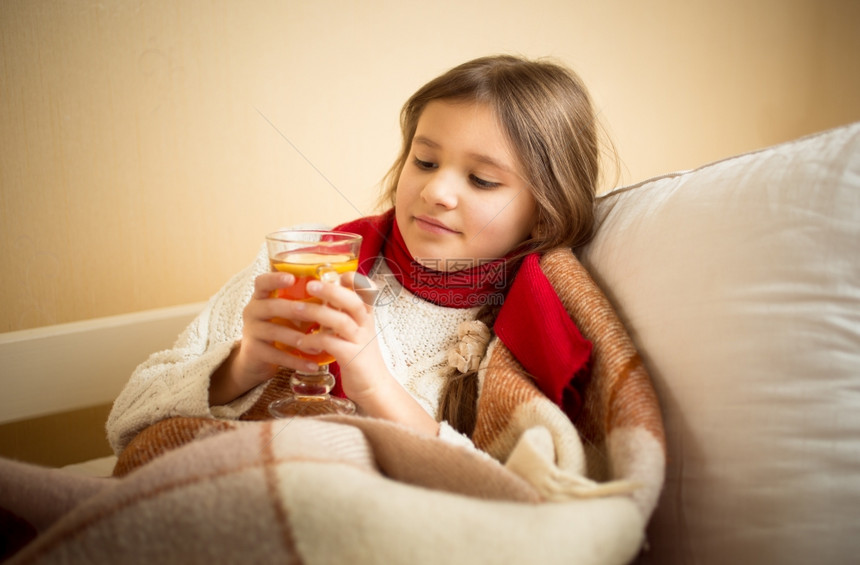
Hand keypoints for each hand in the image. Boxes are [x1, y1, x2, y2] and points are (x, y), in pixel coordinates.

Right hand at [209, 271, 327, 404]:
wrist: (257, 359)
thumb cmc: (279, 328)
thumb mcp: (286, 313)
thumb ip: (304, 302)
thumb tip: (339, 290)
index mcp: (261, 297)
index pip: (262, 282)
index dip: (275, 278)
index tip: (291, 278)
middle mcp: (252, 311)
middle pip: (271, 306)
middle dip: (294, 309)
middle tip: (315, 314)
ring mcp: (252, 331)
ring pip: (275, 332)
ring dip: (299, 339)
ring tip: (319, 345)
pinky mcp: (254, 351)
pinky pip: (277, 355)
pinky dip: (297, 361)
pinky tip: (313, 365)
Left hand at [296, 272, 390, 402]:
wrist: (374, 387)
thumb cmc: (358, 356)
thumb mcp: (353, 331)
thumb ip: (340, 314)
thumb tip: (321, 296)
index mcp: (366, 316)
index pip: (366, 290)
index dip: (353, 279)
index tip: (335, 273)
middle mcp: (365, 325)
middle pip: (353, 301)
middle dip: (331, 291)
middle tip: (310, 285)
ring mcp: (360, 341)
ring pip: (341, 321)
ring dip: (317, 313)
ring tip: (296, 309)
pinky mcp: (352, 358)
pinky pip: (332, 344)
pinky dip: (314, 340)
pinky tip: (302, 342)